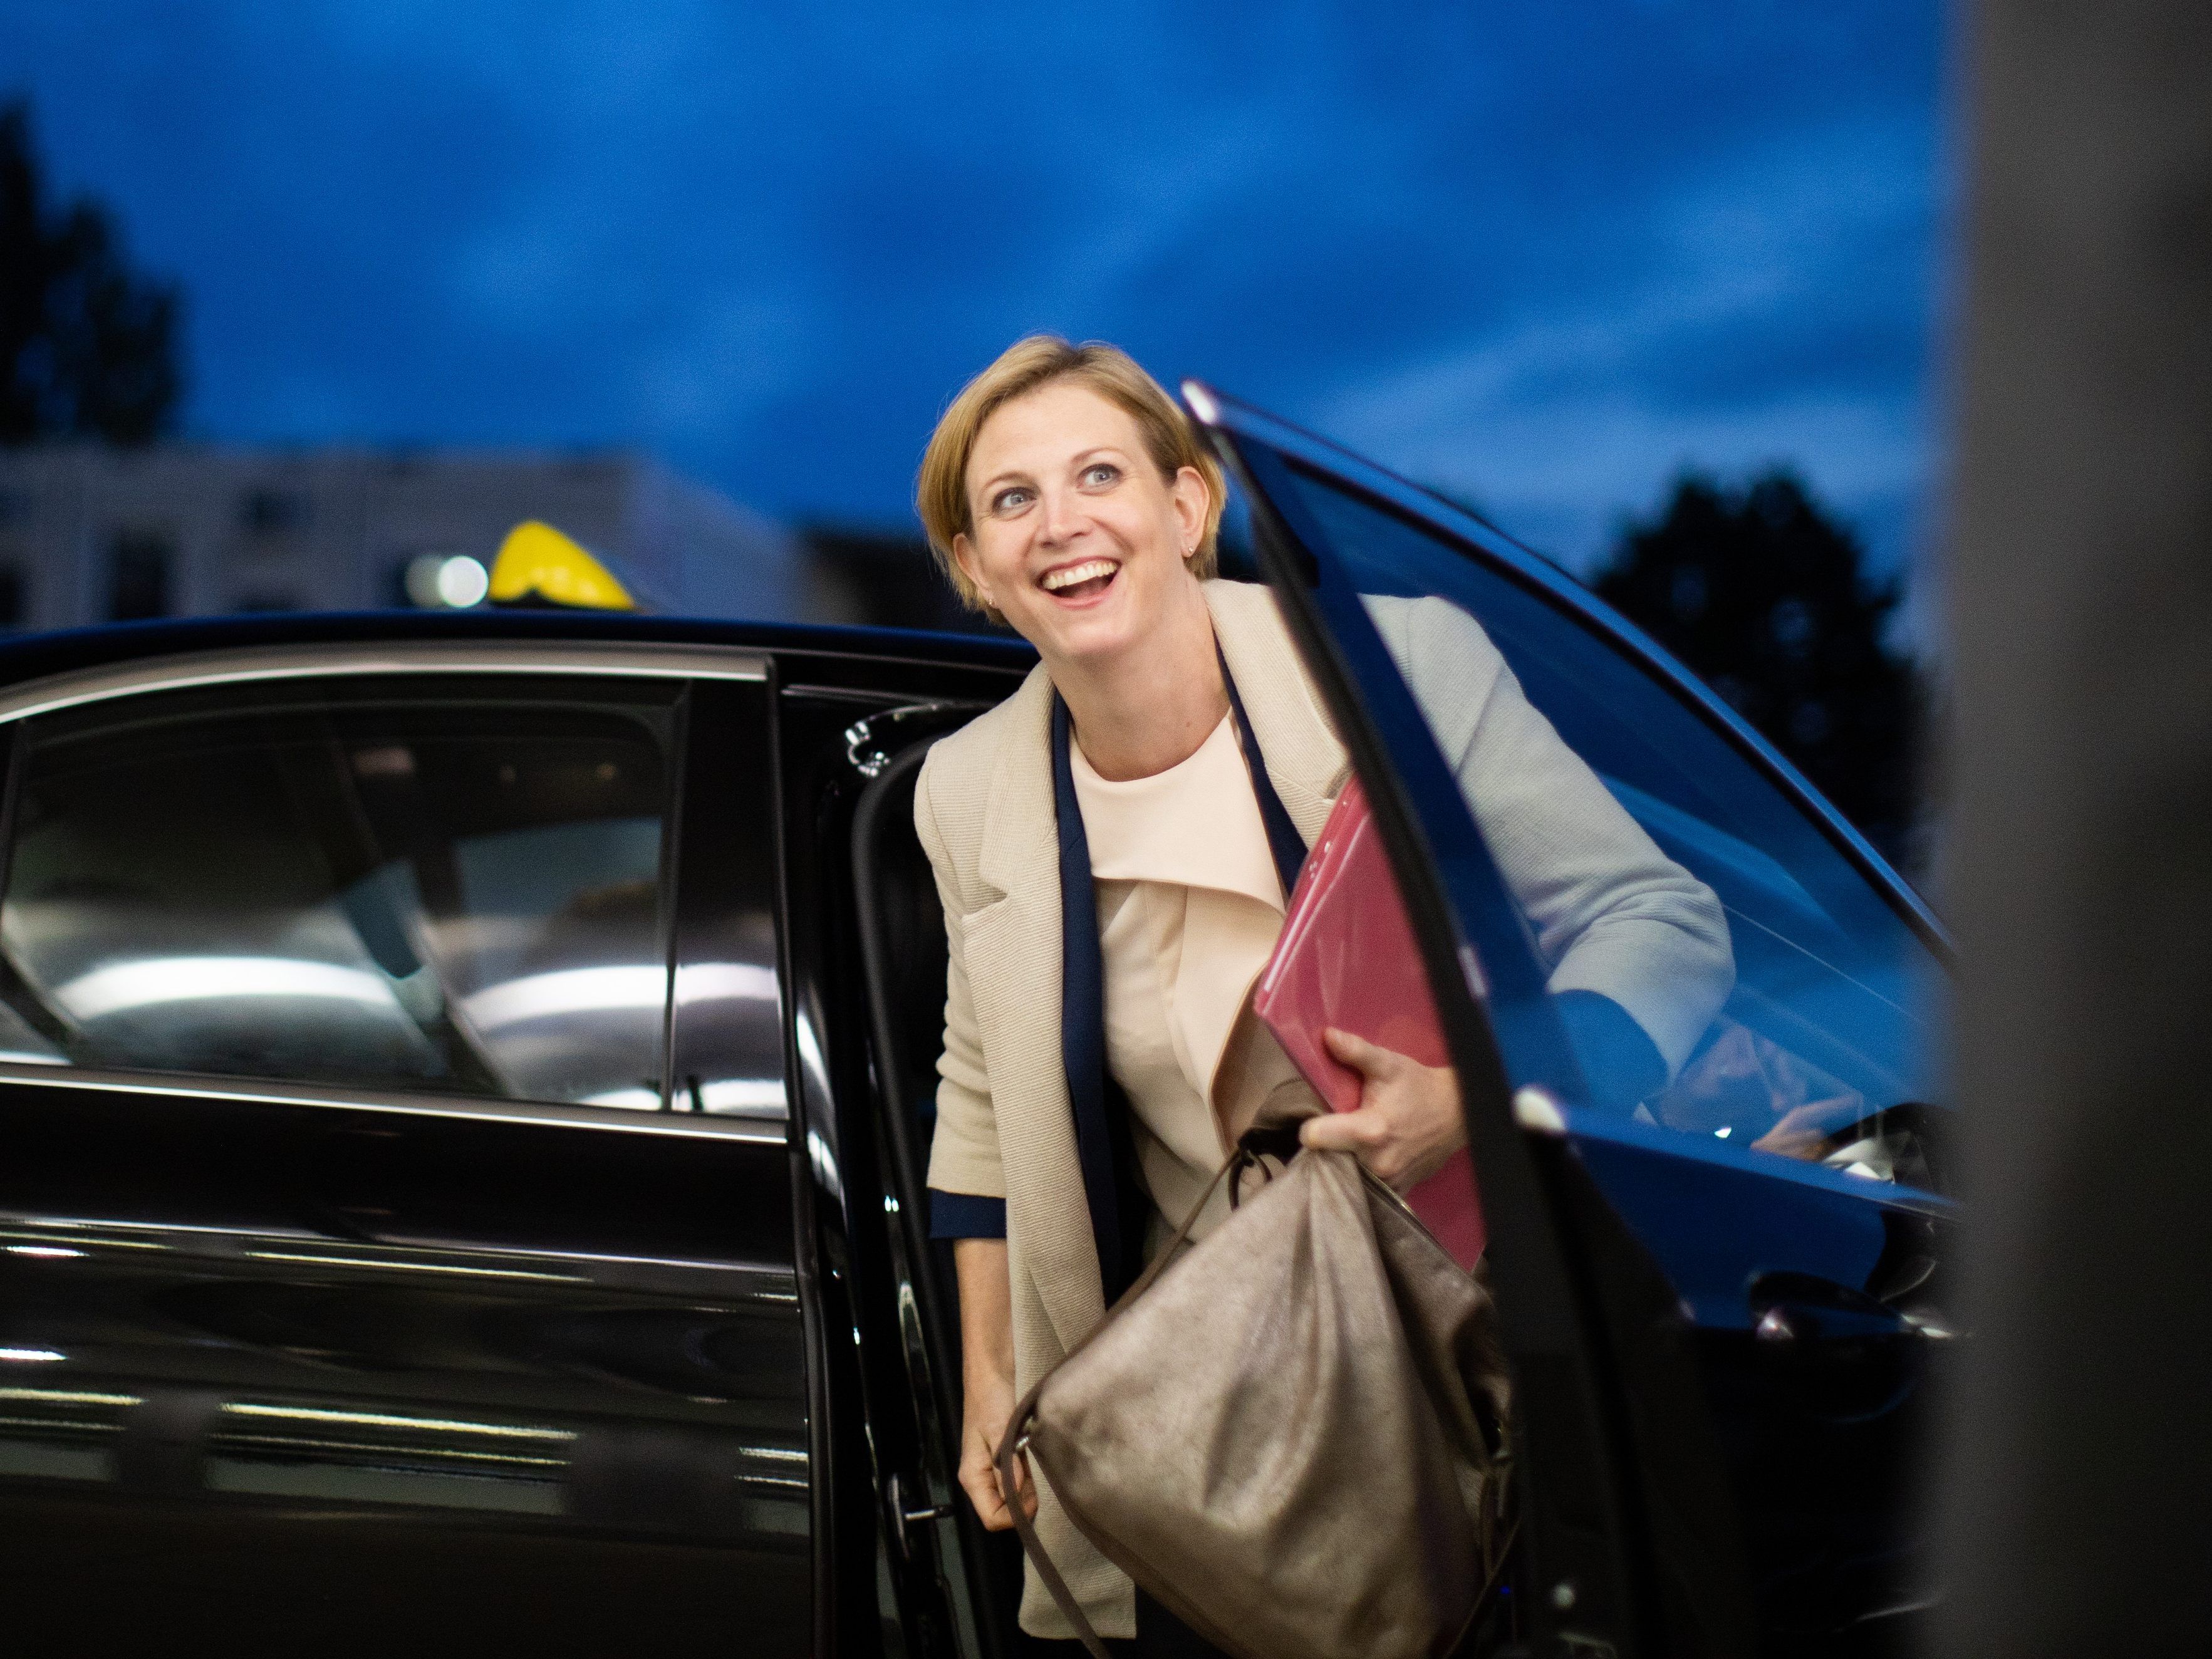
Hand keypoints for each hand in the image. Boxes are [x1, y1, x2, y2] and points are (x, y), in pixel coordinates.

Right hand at [958, 1367, 1034, 1531]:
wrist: (989, 1376)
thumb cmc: (990, 1401)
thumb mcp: (999, 1431)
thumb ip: (1007, 1464)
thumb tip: (1017, 1490)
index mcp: (972, 1477)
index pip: (991, 1518)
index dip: (1013, 1515)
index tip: (1032, 1498)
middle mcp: (978, 1479)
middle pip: (1001, 1511)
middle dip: (1021, 1504)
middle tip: (1037, 1483)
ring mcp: (988, 1471)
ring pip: (1009, 1499)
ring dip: (1025, 1493)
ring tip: (1035, 1473)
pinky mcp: (999, 1462)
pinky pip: (1013, 1483)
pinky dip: (1025, 1482)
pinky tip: (1032, 1468)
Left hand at [1297, 1027, 1465, 1189]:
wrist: (1458, 1114)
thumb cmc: (1419, 1087)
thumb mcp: (1388, 1064)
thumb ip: (1356, 1051)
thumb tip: (1327, 1036)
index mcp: (1369, 1130)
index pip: (1315, 1138)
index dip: (1309, 1127)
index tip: (1315, 1119)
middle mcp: (1377, 1162)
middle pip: (1326, 1161)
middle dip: (1325, 1147)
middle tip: (1335, 1130)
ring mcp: (1388, 1181)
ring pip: (1345, 1177)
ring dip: (1342, 1162)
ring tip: (1350, 1144)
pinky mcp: (1397, 1191)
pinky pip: (1366, 1189)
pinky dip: (1361, 1175)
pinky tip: (1367, 1157)